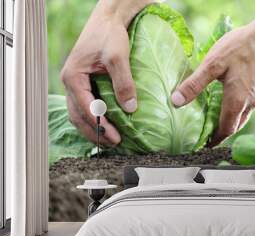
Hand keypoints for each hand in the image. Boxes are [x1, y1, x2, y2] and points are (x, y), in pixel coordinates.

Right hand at [61, 0, 153, 145]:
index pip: (85, 110)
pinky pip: (87, 106)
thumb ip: (123, 83)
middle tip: (114, 143)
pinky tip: (108, 125)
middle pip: (79, 116)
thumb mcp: (118, 57)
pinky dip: (95, 118)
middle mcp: (72, 82)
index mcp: (73, 77)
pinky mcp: (86, 83)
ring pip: (80, 113)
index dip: (100, 126)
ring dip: (94, 128)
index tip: (115, 137)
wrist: (109, 20)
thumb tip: (130, 108)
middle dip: (95, 132)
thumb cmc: (109, 34)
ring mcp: (77, 84)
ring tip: (110, 139)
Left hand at [171, 24, 254, 145]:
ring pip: (242, 117)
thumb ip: (194, 84)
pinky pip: (247, 107)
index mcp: (236, 101)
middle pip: (234, 126)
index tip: (204, 144)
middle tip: (207, 134)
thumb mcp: (212, 65)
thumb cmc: (240, 48)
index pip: (226, 130)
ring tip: (215, 121)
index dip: (214, 140)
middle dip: (221, 133)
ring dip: (229, 122)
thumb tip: (175, 101)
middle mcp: (249, 103)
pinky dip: (236, 112)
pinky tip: (227, 102)